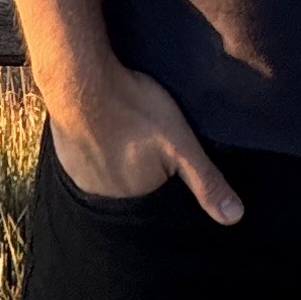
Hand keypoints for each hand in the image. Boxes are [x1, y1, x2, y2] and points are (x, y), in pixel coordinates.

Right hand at [50, 68, 244, 224]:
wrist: (80, 81)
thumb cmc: (135, 109)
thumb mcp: (181, 143)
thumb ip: (207, 180)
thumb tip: (235, 218)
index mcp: (136, 197)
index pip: (158, 194)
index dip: (165, 171)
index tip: (165, 150)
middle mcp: (105, 196)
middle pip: (132, 185)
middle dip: (139, 168)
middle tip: (143, 135)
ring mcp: (80, 178)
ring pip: (107, 173)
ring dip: (116, 158)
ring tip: (125, 130)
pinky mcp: (64, 158)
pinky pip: (85, 160)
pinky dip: (95, 148)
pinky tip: (102, 126)